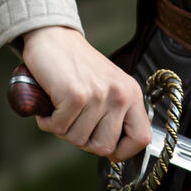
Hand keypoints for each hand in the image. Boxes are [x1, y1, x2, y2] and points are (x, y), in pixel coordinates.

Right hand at [20, 25, 150, 160]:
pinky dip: (48, 122)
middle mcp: (120, 95)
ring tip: (61, 109)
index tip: (107, 148)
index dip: (123, 152)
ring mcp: (98, 95)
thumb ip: (117, 115)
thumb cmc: (78, 68)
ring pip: (78, 140)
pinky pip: (59, 128)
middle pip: (104, 147)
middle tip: (74, 122)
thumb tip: (115, 152)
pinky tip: (50, 106)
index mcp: (132, 95)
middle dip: (84, 140)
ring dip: (63, 129)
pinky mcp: (75, 95)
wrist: (54, 38)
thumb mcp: (109, 88)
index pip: (141, 139)